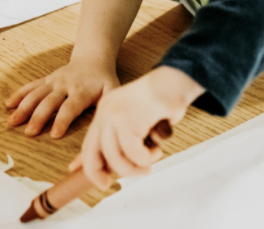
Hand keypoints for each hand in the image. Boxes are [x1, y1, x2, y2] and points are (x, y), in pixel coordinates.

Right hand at [4, 55, 119, 138]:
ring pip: (36, 93)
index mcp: (82, 90)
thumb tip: (103, 131)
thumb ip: (108, 109)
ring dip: (24, 107)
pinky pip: (31, 86)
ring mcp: (54, 81)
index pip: (71, 107)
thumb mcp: (112, 92)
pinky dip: (19, 94)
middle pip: (50, 101)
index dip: (62, 120)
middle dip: (39, 117)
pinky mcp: (47, 79)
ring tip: (12, 122)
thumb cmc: (104, 81)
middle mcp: (66, 84)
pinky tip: (8, 104)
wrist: (93, 58)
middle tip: (29, 133)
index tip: (54, 135)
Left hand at [70, 66, 203, 188]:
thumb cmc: (160, 102)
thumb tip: (110, 167)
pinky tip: (157, 149)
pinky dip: (147, 157)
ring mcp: (114, 115)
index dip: (90, 167)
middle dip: (108, 174)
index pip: (89, 144)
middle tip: (129, 176)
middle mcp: (104, 112)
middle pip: (93, 155)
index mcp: (104, 111)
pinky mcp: (128, 119)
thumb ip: (124, 140)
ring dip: (136, 167)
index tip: (101, 182)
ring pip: (115, 157)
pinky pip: (134, 152)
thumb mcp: (137, 122)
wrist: (174, 81)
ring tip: (152, 160)